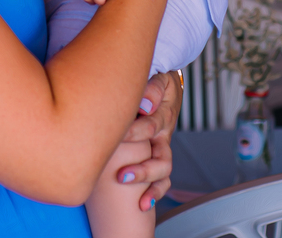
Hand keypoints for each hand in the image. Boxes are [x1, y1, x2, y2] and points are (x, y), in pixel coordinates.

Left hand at [119, 71, 182, 208]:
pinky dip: (155, 192)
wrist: (161, 84)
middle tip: (122, 175)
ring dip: (148, 183)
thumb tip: (144, 106)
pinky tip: (143, 204)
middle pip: (159, 156)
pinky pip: (161, 178)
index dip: (134, 133)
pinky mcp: (155, 155)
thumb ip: (152, 88)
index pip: (151, 125)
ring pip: (162, 169)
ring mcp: (160, 146)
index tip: (119, 137)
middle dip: (142, 169)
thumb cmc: (153, 80)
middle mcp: (163, 134)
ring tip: (134, 195)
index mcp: (162, 114)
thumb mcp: (157, 78)